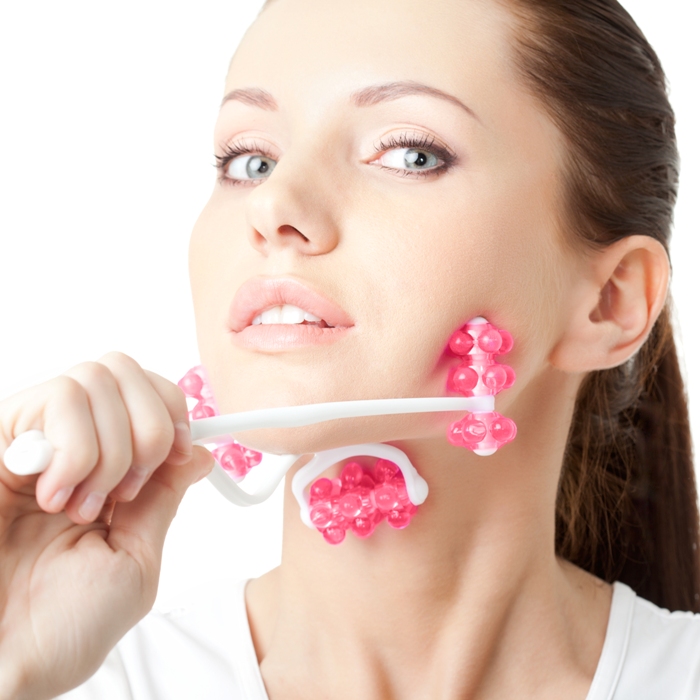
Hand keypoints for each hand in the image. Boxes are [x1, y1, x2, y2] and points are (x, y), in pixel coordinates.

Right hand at [0, 352, 213, 698]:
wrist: (4, 662)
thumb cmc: (63, 627)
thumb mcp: (134, 559)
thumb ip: (162, 499)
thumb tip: (200, 451)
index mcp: (109, 471)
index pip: (149, 394)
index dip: (172, 411)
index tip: (179, 453)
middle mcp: (72, 445)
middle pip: (124, 370)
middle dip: (146, 428)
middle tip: (124, 491)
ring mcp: (34, 439)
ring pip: (94, 379)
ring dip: (107, 449)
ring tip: (79, 506)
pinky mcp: (0, 440)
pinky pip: (54, 397)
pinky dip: (75, 449)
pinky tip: (50, 495)